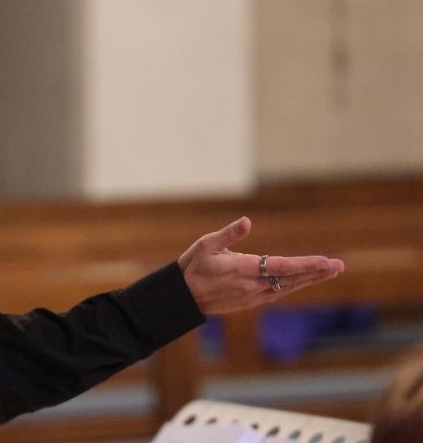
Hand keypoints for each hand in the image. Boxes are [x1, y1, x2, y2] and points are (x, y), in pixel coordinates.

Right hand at [177, 217, 344, 314]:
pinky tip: (306, 280)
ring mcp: (253, 296)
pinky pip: (279, 292)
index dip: (305, 264)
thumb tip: (247, 221)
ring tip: (330, 271)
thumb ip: (229, 234)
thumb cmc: (194, 265)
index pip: (281, 267)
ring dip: (310, 279)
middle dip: (316, 272)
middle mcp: (252, 285)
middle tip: (339, 265)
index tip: (325, 261)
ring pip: (288, 287)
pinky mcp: (252, 301)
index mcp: (242, 269)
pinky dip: (295, 285)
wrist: (184, 297)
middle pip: (291, 279)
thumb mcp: (206, 244)